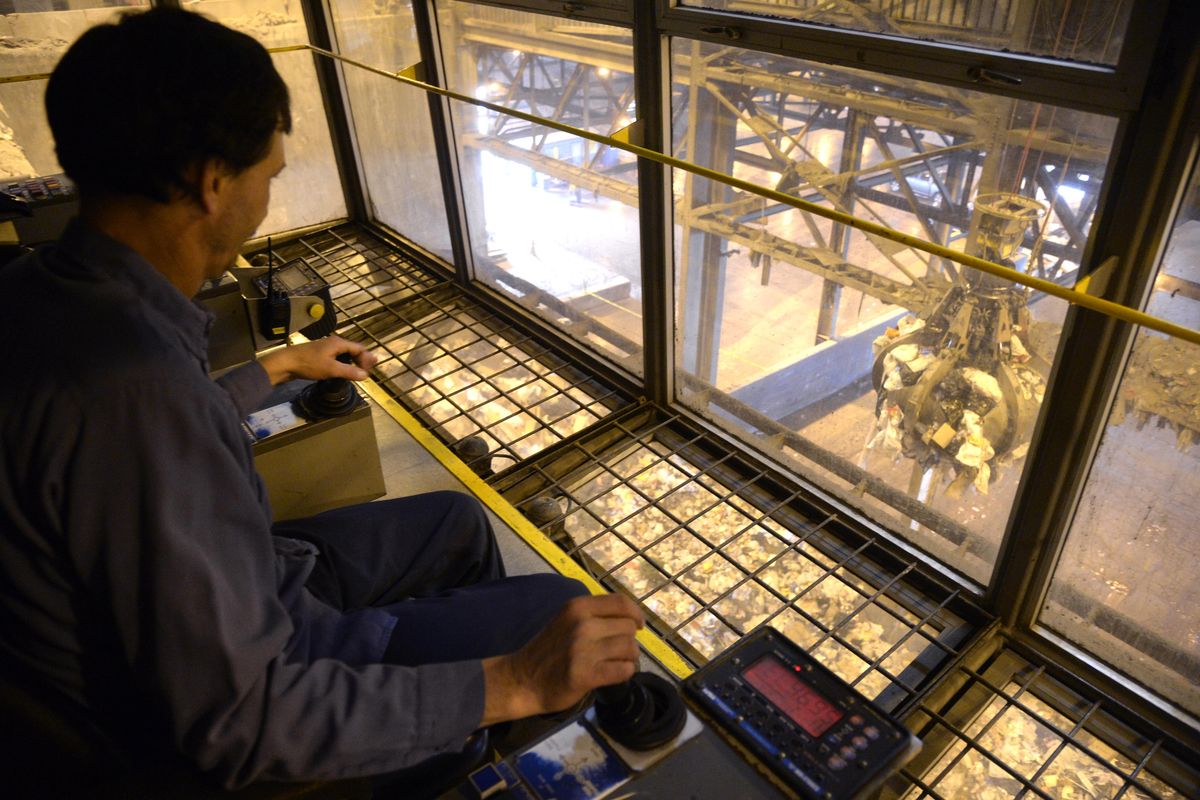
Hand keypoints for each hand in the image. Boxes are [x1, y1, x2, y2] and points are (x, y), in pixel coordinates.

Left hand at [256, 335, 378, 385]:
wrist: (285, 363)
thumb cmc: (309, 364)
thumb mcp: (331, 369)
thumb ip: (349, 372)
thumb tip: (365, 375)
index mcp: (338, 343)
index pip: (359, 348)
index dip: (367, 359)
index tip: (369, 371)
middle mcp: (333, 342)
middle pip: (353, 350)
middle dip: (361, 360)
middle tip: (365, 372)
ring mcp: (325, 348)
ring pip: (344, 354)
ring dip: (352, 362)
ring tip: (356, 373)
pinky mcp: (319, 354)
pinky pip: (336, 357)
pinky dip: (343, 364)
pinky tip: (341, 372)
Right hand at [480, 594, 643, 726]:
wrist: (522, 680)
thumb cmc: (548, 650)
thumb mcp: (566, 620)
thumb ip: (594, 615)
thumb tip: (630, 618)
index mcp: (577, 607)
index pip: (620, 602)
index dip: (636, 613)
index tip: (638, 624)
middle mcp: (582, 624)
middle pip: (628, 627)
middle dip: (629, 639)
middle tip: (619, 650)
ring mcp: (583, 650)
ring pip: (629, 648)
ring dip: (629, 657)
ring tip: (618, 662)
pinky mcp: (586, 675)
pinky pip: (623, 670)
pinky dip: (625, 672)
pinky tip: (615, 673)